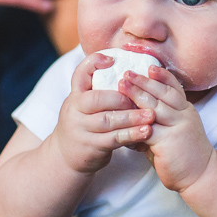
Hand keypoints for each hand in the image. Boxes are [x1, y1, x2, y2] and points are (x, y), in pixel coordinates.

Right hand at [50, 52, 154, 174]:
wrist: (65, 157)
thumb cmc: (84, 124)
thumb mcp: (84, 105)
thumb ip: (100, 90)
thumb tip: (130, 73)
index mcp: (75, 95)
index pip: (80, 74)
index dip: (94, 63)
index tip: (112, 60)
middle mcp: (74, 110)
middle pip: (95, 99)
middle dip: (120, 97)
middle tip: (142, 96)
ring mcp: (81, 129)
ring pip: (107, 120)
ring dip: (132, 117)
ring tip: (151, 115)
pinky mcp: (91, 147)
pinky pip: (114, 139)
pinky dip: (131, 134)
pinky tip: (146, 131)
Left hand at [118, 66, 214, 191]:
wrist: (201, 175)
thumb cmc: (184, 154)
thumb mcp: (175, 131)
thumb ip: (159, 120)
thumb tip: (135, 113)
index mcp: (186, 111)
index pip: (174, 88)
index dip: (162, 76)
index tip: (149, 66)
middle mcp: (184, 115)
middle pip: (163, 93)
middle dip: (144, 81)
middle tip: (127, 72)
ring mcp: (177, 127)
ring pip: (155, 106)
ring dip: (137, 94)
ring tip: (122, 85)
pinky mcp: (168, 141)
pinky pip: (147, 128)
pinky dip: (133, 121)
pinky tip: (121, 116)